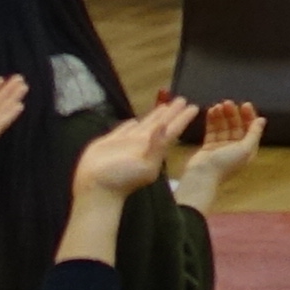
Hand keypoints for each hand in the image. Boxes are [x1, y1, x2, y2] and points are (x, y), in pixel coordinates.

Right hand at [70, 101, 191, 200]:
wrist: (96, 189)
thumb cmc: (122, 179)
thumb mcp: (146, 166)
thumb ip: (156, 145)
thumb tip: (165, 125)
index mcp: (154, 147)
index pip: (172, 129)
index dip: (182, 118)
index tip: (193, 106)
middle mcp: (142, 143)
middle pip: (160, 124)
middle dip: (171, 112)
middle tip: (181, 99)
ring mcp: (127, 143)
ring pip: (143, 125)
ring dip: (154, 115)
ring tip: (164, 106)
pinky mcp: (110, 143)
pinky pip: (123, 129)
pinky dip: (130, 124)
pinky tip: (134, 120)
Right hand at [180, 103, 265, 187]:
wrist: (202, 176)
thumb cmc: (226, 164)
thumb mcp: (246, 149)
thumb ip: (254, 133)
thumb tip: (262, 119)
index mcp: (247, 149)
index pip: (251, 128)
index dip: (249, 116)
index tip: (244, 104)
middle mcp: (236, 147)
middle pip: (236, 126)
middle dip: (233, 114)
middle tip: (227, 102)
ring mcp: (221, 147)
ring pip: (224, 127)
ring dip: (222, 115)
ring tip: (217, 106)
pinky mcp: (209, 146)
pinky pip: (212, 130)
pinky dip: (212, 121)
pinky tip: (211, 111)